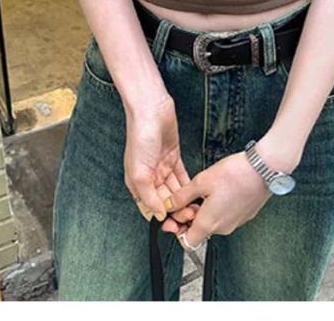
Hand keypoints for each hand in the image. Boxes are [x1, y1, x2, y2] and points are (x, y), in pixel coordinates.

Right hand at [123, 93, 197, 224]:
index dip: (163, 217)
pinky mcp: (173, 157)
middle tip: (190, 216)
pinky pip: (181, 176)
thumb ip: (148, 196)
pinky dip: (188, 186)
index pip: (150, 207)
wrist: (151, 110)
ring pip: (175, 190)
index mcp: (137, 182)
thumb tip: (158, 215)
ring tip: (196, 208)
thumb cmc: (140, 136)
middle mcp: (149, 177)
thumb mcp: (140, 172)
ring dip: (184, 200)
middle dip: (177, 210)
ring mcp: (161, 167)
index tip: (176, 225)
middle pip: (165, 200)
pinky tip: (196, 194)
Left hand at [161, 150, 273, 248]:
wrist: (264, 169)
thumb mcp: (201, 181)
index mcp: (209, 223)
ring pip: (213, 222)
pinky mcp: (244, 215)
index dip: (177, 230)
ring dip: (204, 210)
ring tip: (204, 191)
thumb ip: (182, 196)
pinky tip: (218, 190)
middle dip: (190, 216)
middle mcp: (223, 228)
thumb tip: (170, 204)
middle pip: (199, 231)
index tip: (175, 216)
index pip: (187, 242)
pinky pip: (225, 216)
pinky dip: (218, 207)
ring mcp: (235, 222)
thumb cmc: (236, 174)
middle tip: (188, 198)